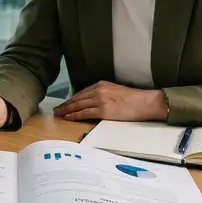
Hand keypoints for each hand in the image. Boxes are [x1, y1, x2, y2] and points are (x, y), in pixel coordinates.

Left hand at [53, 81, 167, 121]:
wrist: (144, 102)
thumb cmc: (134, 99)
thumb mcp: (116, 91)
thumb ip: (104, 94)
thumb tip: (95, 101)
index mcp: (101, 84)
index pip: (82, 92)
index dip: (72, 99)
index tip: (65, 103)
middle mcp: (98, 90)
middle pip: (77, 98)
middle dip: (65, 104)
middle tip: (57, 109)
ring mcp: (100, 100)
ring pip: (78, 105)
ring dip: (66, 110)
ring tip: (58, 114)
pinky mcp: (103, 110)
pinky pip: (84, 113)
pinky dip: (74, 115)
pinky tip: (67, 117)